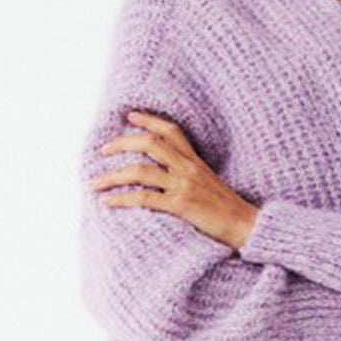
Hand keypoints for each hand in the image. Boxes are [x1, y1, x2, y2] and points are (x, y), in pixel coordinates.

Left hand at [91, 111, 257, 249]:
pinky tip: (108, 202)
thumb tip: (163, 172)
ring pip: (141, 170)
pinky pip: (144, 198)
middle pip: (149, 143)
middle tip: (102, 150)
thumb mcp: (208, 182)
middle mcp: (188, 168)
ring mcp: (184, 185)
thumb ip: (188, 172)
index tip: (129, 115)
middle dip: (121, 143)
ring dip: (113, 176)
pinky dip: (122, 199)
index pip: (170, 130)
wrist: (245, 225)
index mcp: (195, 160)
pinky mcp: (181, 205)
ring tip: (95, 183)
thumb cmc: (226, 208)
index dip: (148, 119)